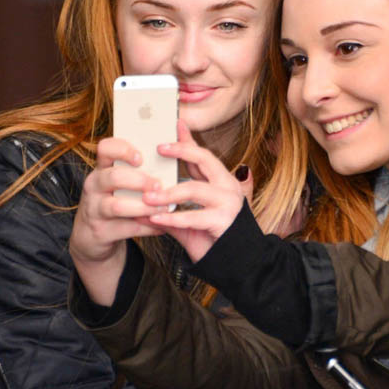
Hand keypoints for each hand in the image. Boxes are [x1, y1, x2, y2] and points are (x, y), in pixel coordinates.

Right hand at [69, 136, 165, 304]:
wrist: (93, 235)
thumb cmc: (116, 200)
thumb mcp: (120, 183)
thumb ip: (144, 167)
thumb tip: (180, 139)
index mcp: (102, 168)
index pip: (105, 148)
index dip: (123, 149)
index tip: (141, 158)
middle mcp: (95, 185)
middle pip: (114, 177)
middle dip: (140, 181)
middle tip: (159, 185)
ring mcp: (95, 209)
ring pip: (118, 206)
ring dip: (145, 207)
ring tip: (164, 209)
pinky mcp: (101, 230)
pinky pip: (127, 228)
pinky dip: (148, 227)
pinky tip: (162, 226)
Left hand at [142, 123, 251, 261]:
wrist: (241, 265)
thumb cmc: (215, 240)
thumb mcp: (191, 218)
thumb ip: (174, 205)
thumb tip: (147, 197)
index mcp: (221, 182)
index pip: (202, 155)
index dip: (187, 140)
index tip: (174, 124)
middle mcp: (227, 188)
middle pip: (203, 159)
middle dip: (180, 150)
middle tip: (158, 148)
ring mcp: (228, 203)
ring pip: (194, 189)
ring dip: (167, 193)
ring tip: (147, 197)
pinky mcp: (224, 221)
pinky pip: (193, 217)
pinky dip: (172, 218)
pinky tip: (156, 218)